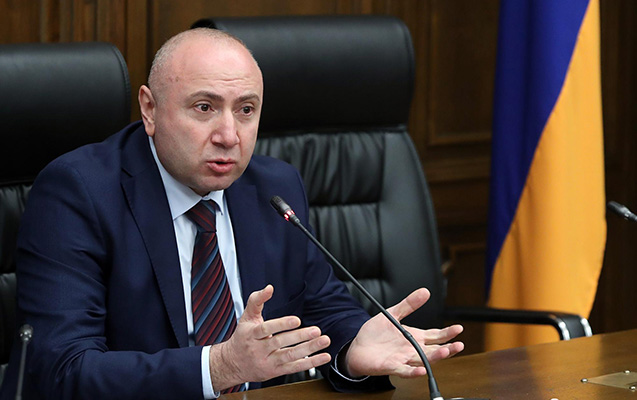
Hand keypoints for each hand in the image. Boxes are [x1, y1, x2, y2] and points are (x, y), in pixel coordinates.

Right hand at [208, 285, 331, 389]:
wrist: (232, 364)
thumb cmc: (242, 338)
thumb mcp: (246, 317)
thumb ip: (257, 300)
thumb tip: (269, 288)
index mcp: (251, 334)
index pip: (266, 329)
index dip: (281, 324)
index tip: (297, 320)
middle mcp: (259, 349)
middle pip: (280, 343)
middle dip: (299, 337)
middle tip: (316, 331)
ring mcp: (268, 362)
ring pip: (289, 356)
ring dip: (309, 349)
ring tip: (323, 341)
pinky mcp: (276, 371)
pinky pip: (294, 367)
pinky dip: (310, 362)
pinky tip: (323, 357)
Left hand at [344, 288, 463, 377]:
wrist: (357, 347)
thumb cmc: (375, 334)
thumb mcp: (393, 314)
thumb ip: (409, 304)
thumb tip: (425, 291)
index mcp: (414, 336)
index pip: (435, 335)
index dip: (447, 333)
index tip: (458, 328)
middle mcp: (412, 349)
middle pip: (434, 349)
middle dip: (448, 348)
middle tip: (459, 344)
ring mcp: (403, 359)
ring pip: (423, 360)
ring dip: (435, 357)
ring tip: (446, 352)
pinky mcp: (392, 366)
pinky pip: (405, 371)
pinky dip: (413, 372)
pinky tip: (421, 371)